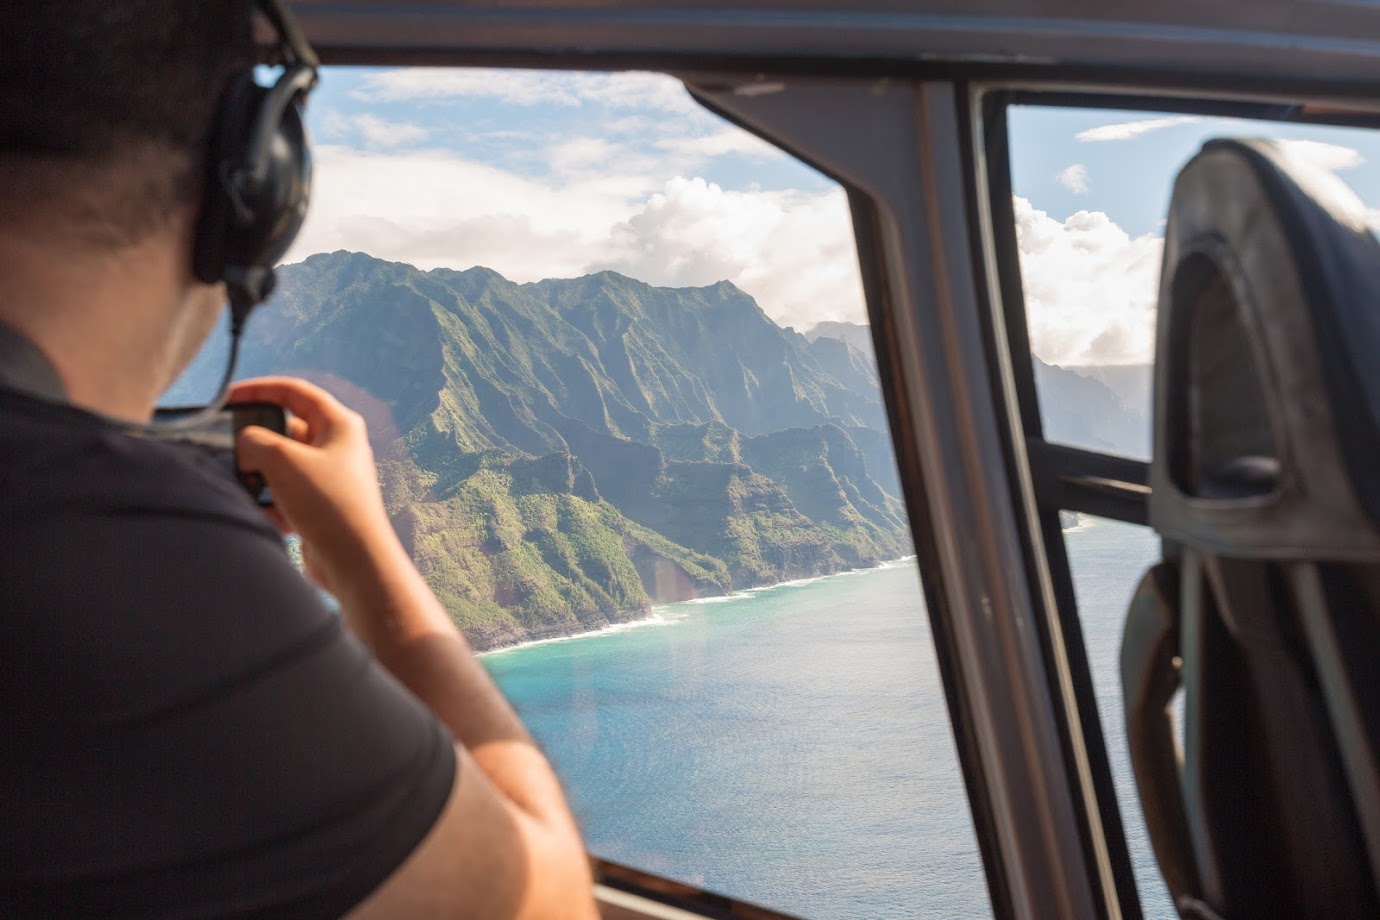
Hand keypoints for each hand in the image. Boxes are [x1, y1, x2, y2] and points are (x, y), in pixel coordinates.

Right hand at [229, 376, 404, 600]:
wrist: (352, 560)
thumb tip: (245, 446)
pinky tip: (268, 515)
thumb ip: (254, 440)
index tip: (228, 397)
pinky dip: (271, 503)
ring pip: (282, 465)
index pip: (295, 392)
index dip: (259, 389)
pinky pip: (285, 494)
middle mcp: (339, 447)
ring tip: (251, 488)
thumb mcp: (282, 459)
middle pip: (286, 430)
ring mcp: (330, 477)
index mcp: (340, 424)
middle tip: (238, 453)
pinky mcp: (320, 505)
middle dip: (258, 443)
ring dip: (262, 476)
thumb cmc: (329, 503)